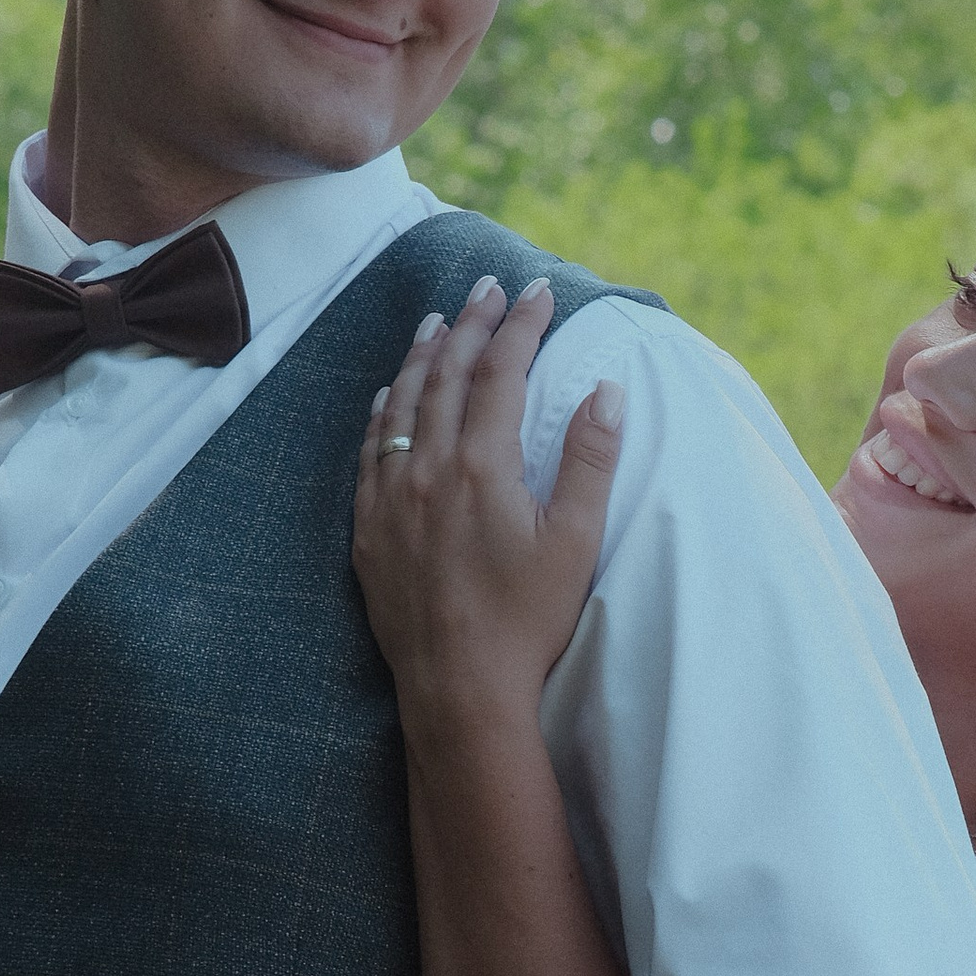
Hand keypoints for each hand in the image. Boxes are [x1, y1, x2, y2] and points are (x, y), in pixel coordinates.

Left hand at [352, 278, 623, 733]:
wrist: (459, 688)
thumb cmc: (527, 620)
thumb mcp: (575, 542)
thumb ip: (590, 459)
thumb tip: (606, 389)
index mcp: (483, 466)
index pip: (503, 373)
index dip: (523, 326)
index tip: (540, 292)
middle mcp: (429, 469)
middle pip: (449, 376)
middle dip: (473, 325)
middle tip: (489, 287)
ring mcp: (391, 498)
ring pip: (403, 404)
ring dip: (423, 357)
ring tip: (439, 321)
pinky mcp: (369, 530)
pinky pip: (370, 451)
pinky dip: (382, 411)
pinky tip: (388, 393)